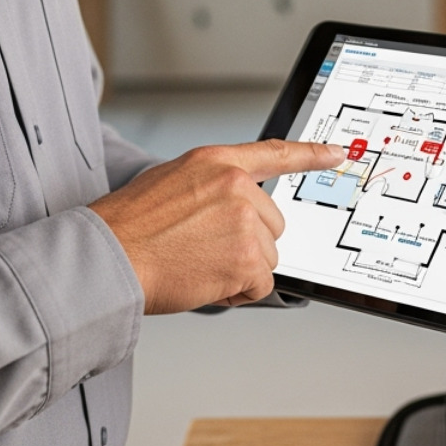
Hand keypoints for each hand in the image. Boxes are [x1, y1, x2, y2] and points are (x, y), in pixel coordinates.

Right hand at [90, 139, 343, 312]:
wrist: (108, 257)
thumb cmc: (128, 226)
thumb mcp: (170, 181)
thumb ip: (212, 185)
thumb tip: (236, 205)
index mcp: (217, 162)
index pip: (275, 154)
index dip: (311, 154)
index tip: (336, 154)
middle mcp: (236, 187)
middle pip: (272, 223)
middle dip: (246, 242)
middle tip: (202, 248)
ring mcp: (245, 223)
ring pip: (267, 256)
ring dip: (240, 269)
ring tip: (196, 263)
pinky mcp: (247, 259)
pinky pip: (260, 285)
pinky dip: (237, 292)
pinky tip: (204, 281)